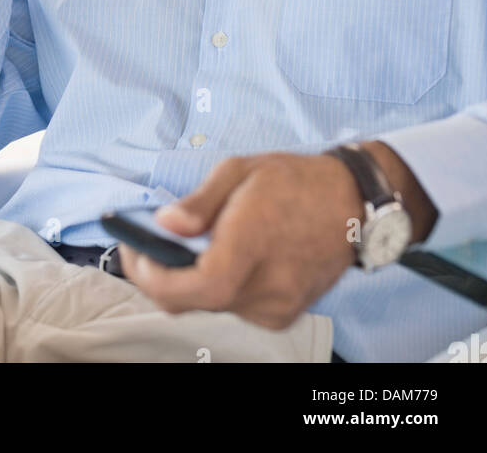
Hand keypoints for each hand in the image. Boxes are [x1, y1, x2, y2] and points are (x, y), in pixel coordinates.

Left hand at [117, 151, 366, 329]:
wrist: (352, 205)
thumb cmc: (295, 181)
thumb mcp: (240, 171)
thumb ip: (199, 203)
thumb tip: (165, 225)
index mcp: (253, 243)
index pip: (196, 285)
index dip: (154, 276)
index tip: (134, 252)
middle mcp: (267, 285)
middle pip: (194, 302)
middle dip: (160, 278)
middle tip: (144, 249)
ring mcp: (276, 306)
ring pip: (210, 307)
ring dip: (188, 282)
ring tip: (184, 249)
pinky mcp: (282, 315)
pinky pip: (232, 309)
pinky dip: (216, 288)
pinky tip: (221, 260)